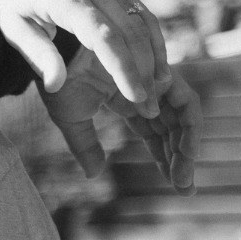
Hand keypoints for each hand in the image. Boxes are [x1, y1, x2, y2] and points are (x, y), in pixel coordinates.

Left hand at [0, 0, 169, 113]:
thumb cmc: (9, 2)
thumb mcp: (13, 29)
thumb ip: (38, 55)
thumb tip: (56, 86)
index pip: (104, 37)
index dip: (123, 68)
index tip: (135, 96)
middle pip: (130, 32)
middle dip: (144, 70)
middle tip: (149, 105)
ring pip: (142, 22)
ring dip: (155, 56)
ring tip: (159, 90)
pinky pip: (141, 14)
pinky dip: (153, 39)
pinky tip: (157, 64)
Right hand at [44, 46, 201, 192]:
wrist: (53, 50)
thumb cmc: (56, 78)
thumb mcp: (71, 119)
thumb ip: (85, 146)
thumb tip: (94, 174)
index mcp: (129, 100)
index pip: (155, 135)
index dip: (165, 160)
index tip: (175, 187)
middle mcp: (148, 91)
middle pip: (173, 129)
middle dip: (181, 159)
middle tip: (185, 189)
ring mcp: (157, 82)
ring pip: (185, 119)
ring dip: (187, 149)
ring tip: (183, 177)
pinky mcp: (164, 74)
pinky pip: (186, 105)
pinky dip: (187, 129)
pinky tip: (179, 155)